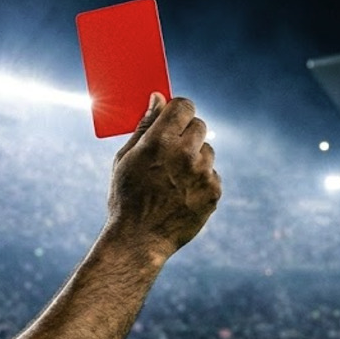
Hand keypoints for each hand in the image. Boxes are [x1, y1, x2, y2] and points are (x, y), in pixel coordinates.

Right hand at [106, 94, 220, 260]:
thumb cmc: (127, 197)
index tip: (175, 117)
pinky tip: (182, 194)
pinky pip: (212, 174)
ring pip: (207, 151)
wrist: (139, 240)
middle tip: (172, 149)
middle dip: (186, 132)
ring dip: (195, 158)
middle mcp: (184, 154)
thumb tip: (157, 98)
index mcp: (159, 141)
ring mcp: (202, 174)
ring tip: (174, 178)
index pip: (183, 106)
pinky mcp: (214, 192)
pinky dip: (201, 180)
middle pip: (199, 125)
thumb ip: (145, 126)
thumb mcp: (126, 158)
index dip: (179, 110)